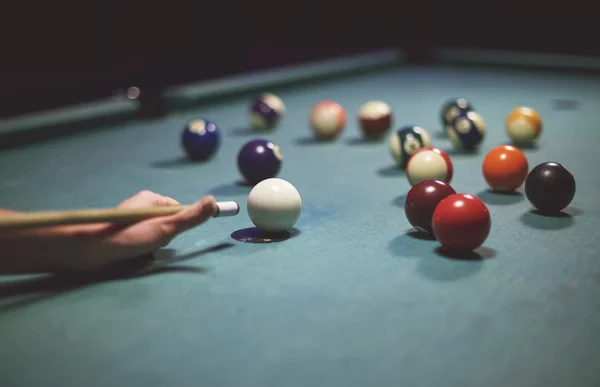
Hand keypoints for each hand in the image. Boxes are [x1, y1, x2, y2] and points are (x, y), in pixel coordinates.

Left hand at [78, 191, 217, 270]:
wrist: (91, 250)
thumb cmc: (130, 236)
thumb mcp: (166, 227)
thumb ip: (191, 217)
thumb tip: (214, 201)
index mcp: (151, 199)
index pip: (178, 210)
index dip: (179, 224)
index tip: (171, 235)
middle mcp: (141, 207)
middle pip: (166, 224)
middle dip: (164, 238)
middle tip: (152, 244)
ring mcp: (130, 221)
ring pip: (154, 235)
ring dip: (152, 246)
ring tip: (140, 252)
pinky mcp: (121, 235)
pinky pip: (140, 243)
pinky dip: (140, 251)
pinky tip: (132, 256)